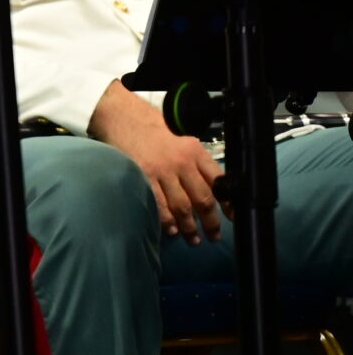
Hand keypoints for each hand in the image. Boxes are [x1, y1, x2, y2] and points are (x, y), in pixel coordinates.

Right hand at [90, 80, 223, 242]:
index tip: (232, 217)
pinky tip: (171, 229)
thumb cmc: (153, 128)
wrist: (122, 115)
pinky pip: (158, 204)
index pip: (219, 181)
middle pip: (203, 199)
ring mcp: (161, 170)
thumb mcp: (182, 139)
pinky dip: (167, 221)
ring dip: (189, 227)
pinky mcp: (143, 176)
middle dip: (210, 222)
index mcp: (195, 151)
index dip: (228, 203)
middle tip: (213, 236)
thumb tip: (211, 188)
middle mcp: (182, 162)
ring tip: (193, 238)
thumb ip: (196, 161)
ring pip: (182, 207)